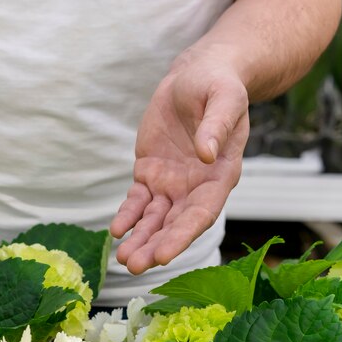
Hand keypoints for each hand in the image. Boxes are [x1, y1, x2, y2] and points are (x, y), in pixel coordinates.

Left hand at [110, 54, 249, 273]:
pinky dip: (127, 215)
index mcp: (220, 175)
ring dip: (139, 238)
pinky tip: (116, 230)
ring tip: (123, 258)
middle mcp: (196, 187)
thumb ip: (217, 125)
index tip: (163, 255)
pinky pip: (137, 200)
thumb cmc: (219, 86)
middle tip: (134, 265)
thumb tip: (205, 153)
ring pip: (154, 218)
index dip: (182, 236)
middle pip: (175, 224)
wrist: (197, 76)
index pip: (201, 213)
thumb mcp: (224, 98)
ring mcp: (172, 183)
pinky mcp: (150, 172)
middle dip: (155, 246)